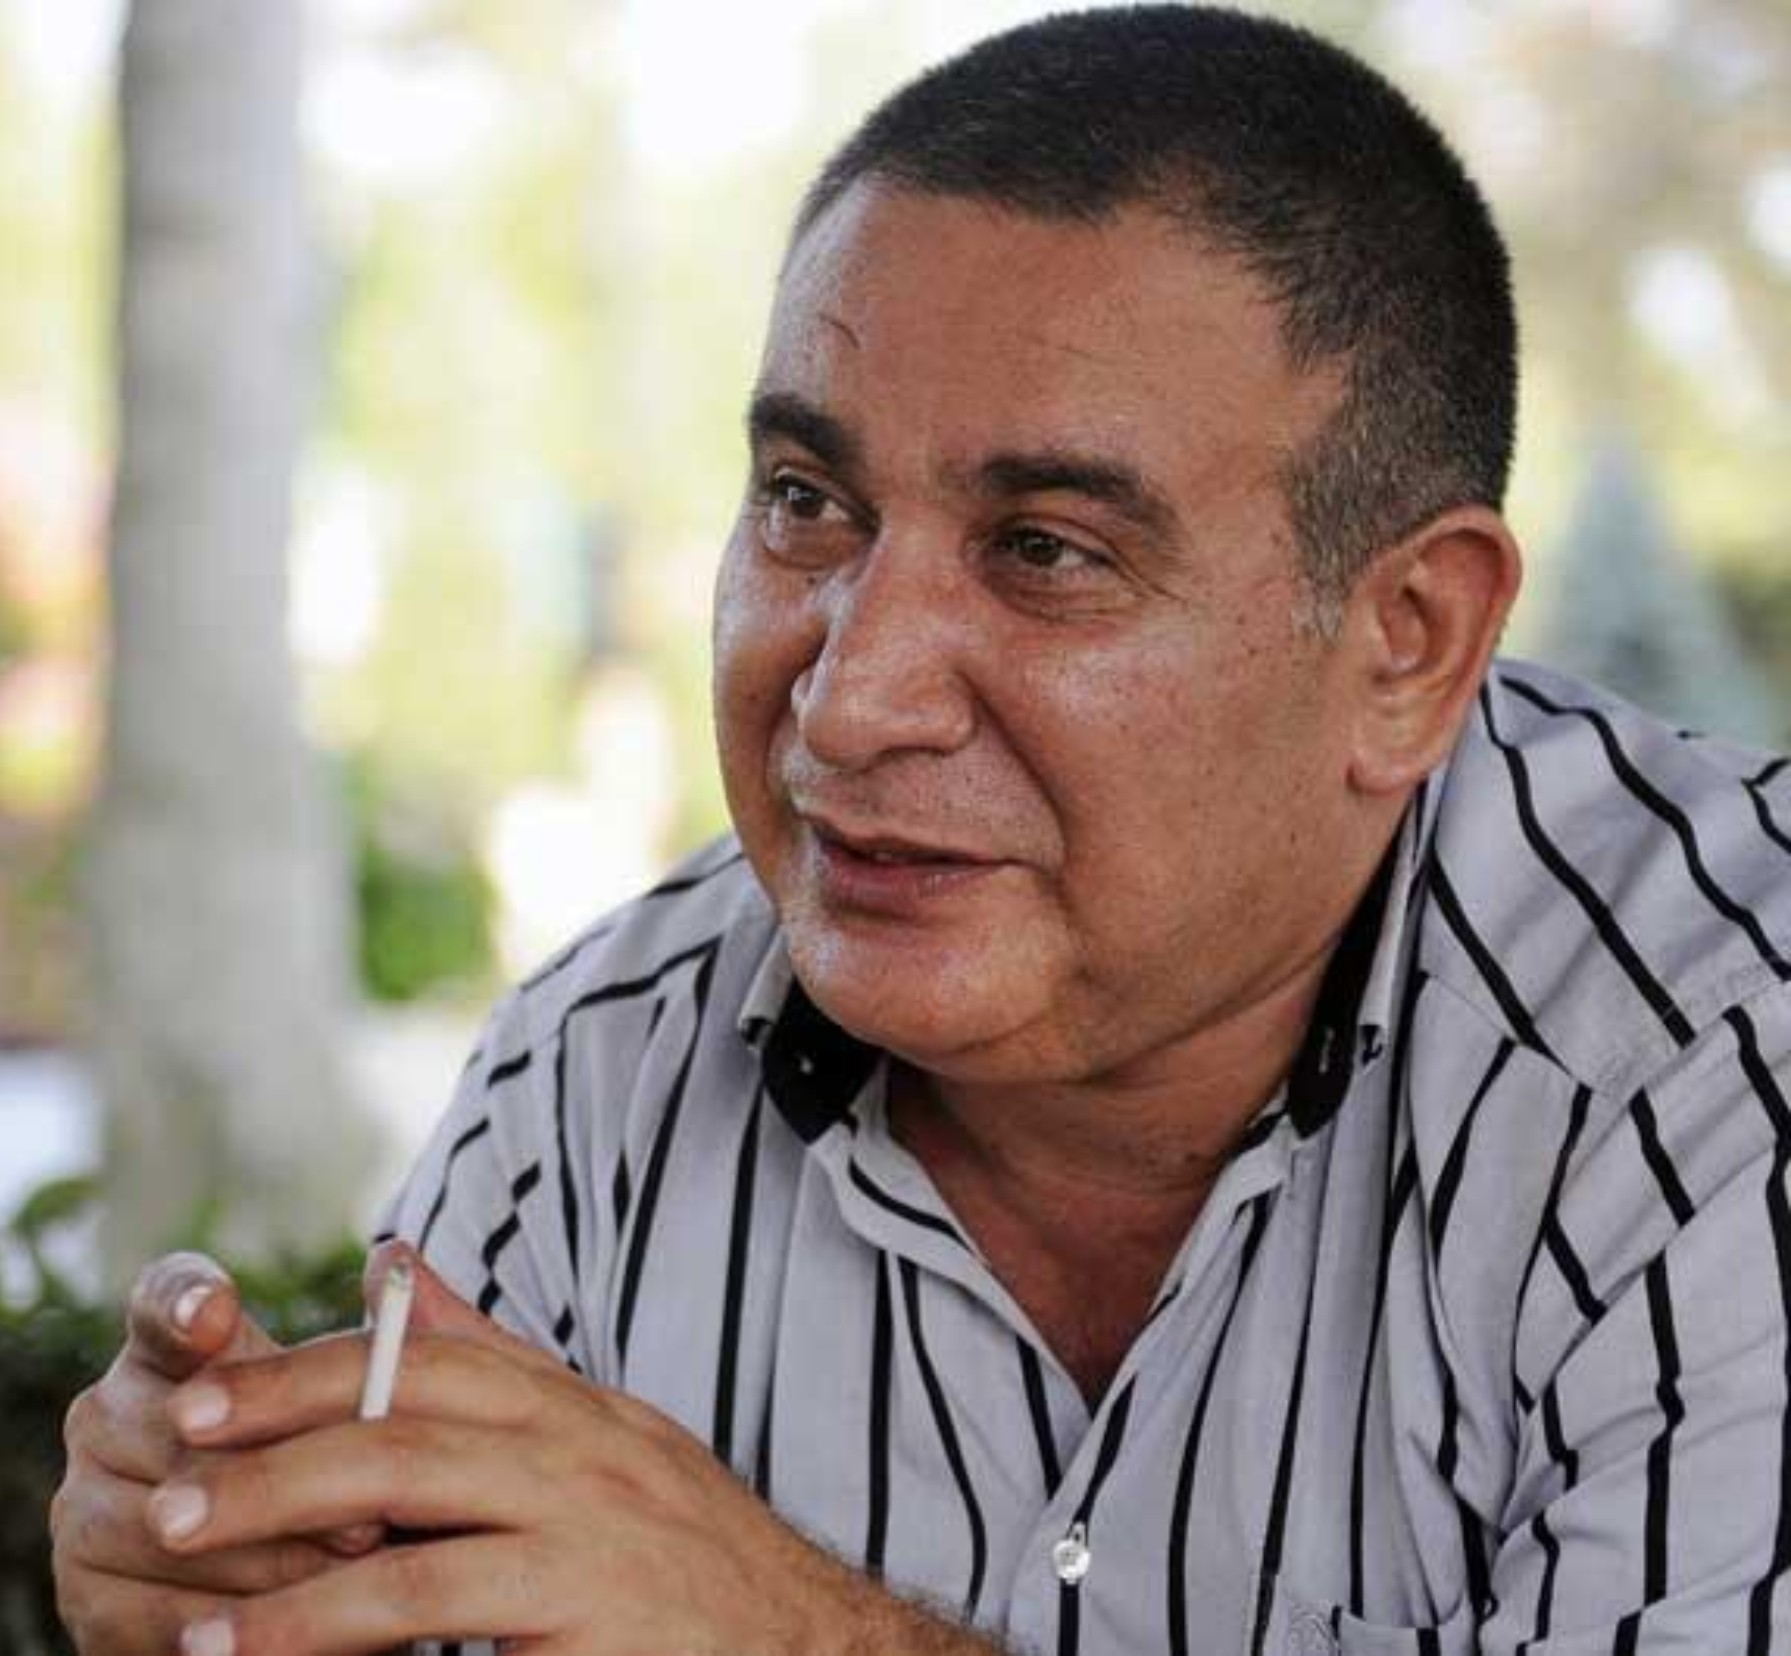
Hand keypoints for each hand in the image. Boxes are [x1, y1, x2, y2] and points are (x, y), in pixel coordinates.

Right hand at [50, 1253, 351, 1655]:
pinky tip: (287, 1628)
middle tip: (368, 1505)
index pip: (159, 1305)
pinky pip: (154, 1612)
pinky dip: (231, 1624)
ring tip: (356, 1570)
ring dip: (271, 1555)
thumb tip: (394, 1259)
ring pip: (169, 1526)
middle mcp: (107, 1419)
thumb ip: (373, 1349)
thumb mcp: (362, 1418)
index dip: (181, 1301)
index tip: (216, 1310)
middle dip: (279, 1469)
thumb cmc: (348, 1484)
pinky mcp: (87, 1600)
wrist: (309, 1595)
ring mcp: (84, 1509)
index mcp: (171, 1353)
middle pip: (178, 1430)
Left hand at [148, 1248, 967, 1655]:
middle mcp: (580, 1454)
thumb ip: (492, 1357)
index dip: (311, 1372)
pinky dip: (339, 1637)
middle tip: (170, 1491)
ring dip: (283, 1572)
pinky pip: (438, 1617)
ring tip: (189, 1620)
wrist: (805, 1644)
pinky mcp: (583, 1624)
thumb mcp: (606, 1437)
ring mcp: (584, 1539)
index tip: (206, 1398)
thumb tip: (391, 1264)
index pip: (428, 1359)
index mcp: (576, 1405)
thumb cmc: (687, 1548)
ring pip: (407, 1529)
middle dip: (274, 1456)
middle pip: (402, 1431)